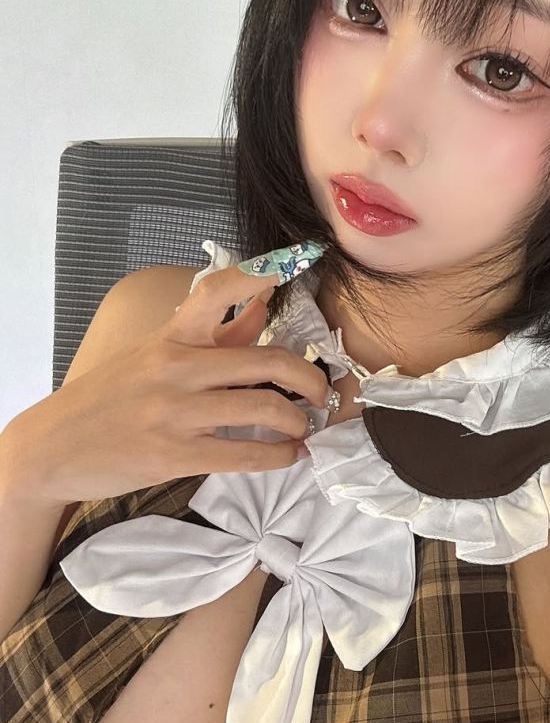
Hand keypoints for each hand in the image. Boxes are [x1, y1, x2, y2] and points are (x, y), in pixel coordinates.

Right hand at [8, 261, 333, 505]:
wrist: (52, 447)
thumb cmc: (110, 397)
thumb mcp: (155, 355)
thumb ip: (214, 334)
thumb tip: (262, 306)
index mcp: (172, 335)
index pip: (218, 291)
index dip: (260, 276)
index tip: (295, 266)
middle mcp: (177, 367)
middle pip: (267, 361)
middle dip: (310, 379)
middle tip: (323, 393)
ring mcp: (175, 413)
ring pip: (264, 408)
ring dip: (299, 421)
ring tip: (305, 427)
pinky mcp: (174, 456)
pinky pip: (245, 454)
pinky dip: (279, 456)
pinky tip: (290, 455)